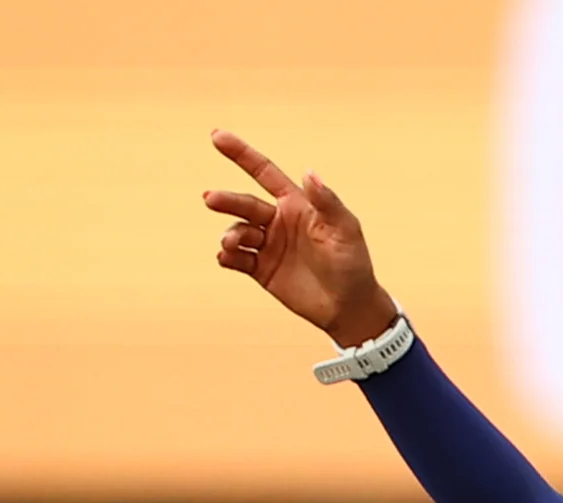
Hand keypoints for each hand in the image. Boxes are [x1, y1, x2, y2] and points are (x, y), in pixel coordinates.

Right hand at [202, 129, 397, 347]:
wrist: (349, 306)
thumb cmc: (353, 263)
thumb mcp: (345, 230)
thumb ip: (327, 202)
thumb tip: (308, 172)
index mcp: (296, 205)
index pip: (264, 173)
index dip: (242, 154)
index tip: (217, 136)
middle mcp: (278, 222)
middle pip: (244, 204)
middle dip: (227, 200)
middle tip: (210, 199)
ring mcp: (268, 246)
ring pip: (238, 232)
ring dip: (231, 234)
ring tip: (233, 243)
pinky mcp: (261, 270)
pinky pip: (237, 259)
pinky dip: (228, 256)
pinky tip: (227, 257)